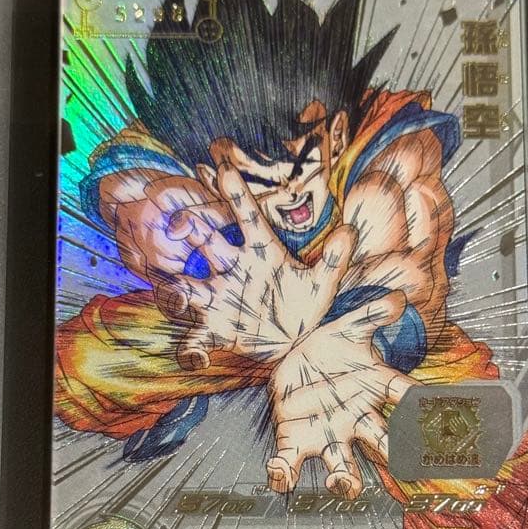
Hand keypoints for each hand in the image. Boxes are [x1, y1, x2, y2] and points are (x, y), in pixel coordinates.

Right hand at [154, 164, 356, 368]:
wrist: (294, 343)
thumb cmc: (304, 306)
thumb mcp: (322, 285)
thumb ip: (333, 260)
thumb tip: (350, 232)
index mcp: (260, 252)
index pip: (247, 218)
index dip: (236, 194)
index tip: (224, 168)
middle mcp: (233, 270)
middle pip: (207, 243)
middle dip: (192, 229)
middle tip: (182, 220)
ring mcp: (219, 299)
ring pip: (188, 288)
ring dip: (178, 289)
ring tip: (176, 293)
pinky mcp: (214, 330)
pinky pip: (195, 339)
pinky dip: (192, 350)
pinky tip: (197, 359)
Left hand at [266, 291, 416, 498]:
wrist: (293, 360)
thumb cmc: (329, 348)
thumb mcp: (348, 328)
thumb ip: (371, 316)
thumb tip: (398, 300)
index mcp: (373, 391)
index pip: (405, 397)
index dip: (425, 404)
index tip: (440, 412)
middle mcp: (356, 421)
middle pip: (380, 443)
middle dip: (390, 454)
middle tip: (401, 461)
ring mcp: (327, 435)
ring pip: (342, 467)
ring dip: (345, 481)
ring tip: (343, 483)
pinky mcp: (294, 442)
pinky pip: (291, 464)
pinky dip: (285, 474)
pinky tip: (280, 473)